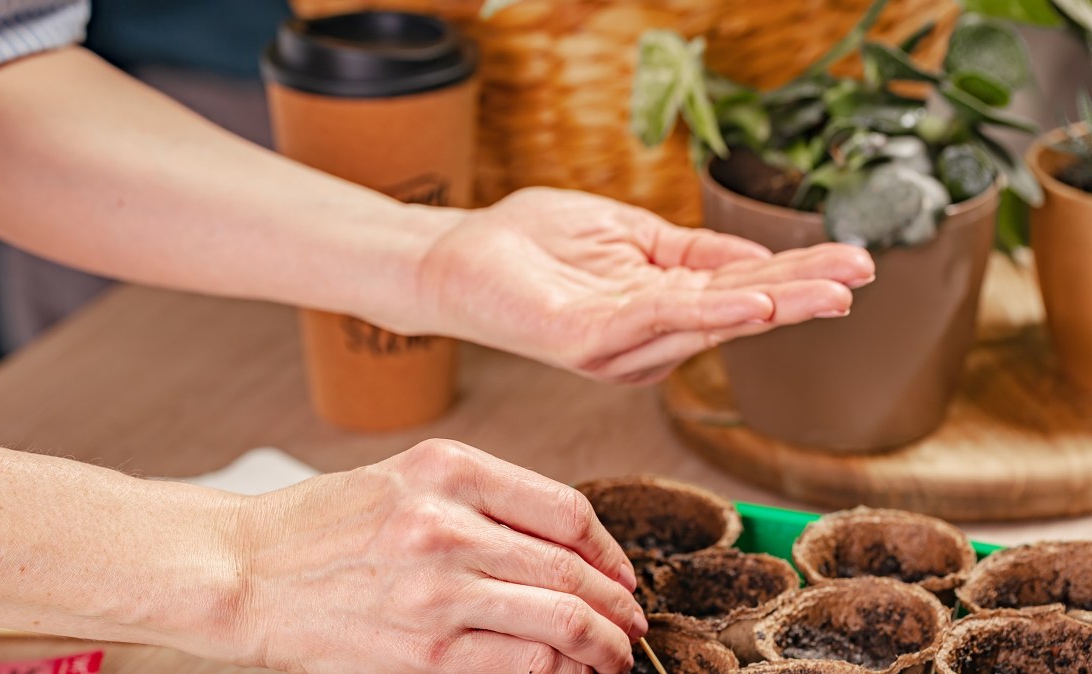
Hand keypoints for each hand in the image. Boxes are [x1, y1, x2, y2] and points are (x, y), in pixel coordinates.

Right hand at [231, 440, 645, 673]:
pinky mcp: (425, 652)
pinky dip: (562, 671)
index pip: (566, 509)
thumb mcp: (401, 479)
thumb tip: (561, 547)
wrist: (243, 571)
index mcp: (448, 469)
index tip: (620, 573)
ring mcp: (438, 589)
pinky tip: (569, 673)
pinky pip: (525, 662)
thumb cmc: (319, 527)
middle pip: (572, 567)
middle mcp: (448, 522)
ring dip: (604, 644)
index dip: (609, 549)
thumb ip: (480, 499)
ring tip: (613, 656)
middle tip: (631, 624)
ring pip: (562, 617)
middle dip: (617, 604)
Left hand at [417, 187, 875, 383]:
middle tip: (862, 279)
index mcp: (659, 309)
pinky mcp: (586, 340)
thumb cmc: (532, 244)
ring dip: (773, 304)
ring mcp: (618, 344)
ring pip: (708, 321)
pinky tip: (752, 303)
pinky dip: (707, 312)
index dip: (796, 278)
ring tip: (831, 290)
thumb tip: (755, 260)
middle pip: (736, 312)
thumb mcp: (625, 234)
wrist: (457, 257)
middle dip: (802, 294)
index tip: (856, 264)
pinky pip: (655, 321)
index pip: (739, 290)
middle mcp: (647, 338)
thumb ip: (687, 251)